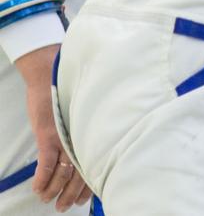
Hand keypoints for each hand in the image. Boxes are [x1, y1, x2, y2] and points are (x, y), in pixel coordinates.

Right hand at [14, 46, 90, 210]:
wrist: (51, 74)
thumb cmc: (68, 93)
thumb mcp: (81, 116)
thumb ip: (84, 134)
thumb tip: (86, 153)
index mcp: (91, 134)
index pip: (93, 166)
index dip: (89, 186)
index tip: (85, 200)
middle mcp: (82, 138)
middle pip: (79, 174)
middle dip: (70, 194)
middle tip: (63, 207)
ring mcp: (65, 137)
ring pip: (62, 173)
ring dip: (54, 190)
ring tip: (48, 200)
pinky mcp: (49, 135)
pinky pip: (46, 165)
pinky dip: (41, 180)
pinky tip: (37, 189)